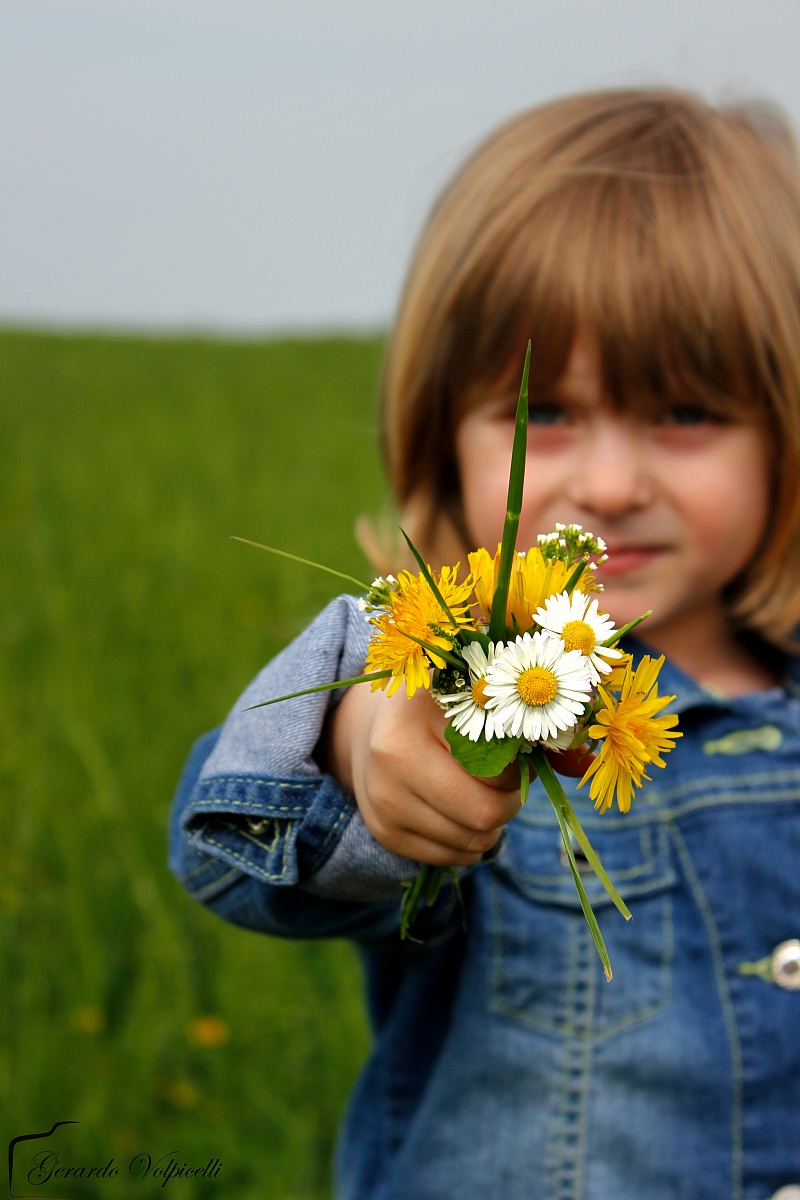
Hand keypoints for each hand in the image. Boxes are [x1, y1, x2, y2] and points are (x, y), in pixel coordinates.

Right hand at [318, 683, 521, 866]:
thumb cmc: (445, 714)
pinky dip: (470, 843)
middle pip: (485, 810)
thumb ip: (531, 728)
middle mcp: (393, 751)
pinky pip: (454, 857)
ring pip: (473, 839)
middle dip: (508, 803)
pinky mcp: (385, 830)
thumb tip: (578, 764)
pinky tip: (458, 813)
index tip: (517, 751)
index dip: (519, 763)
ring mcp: (384, 795)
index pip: (498, 757)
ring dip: (492, 825)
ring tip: (481, 794)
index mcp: (422, 706)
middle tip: (505, 785)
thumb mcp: (481, 702)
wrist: (376, 732)